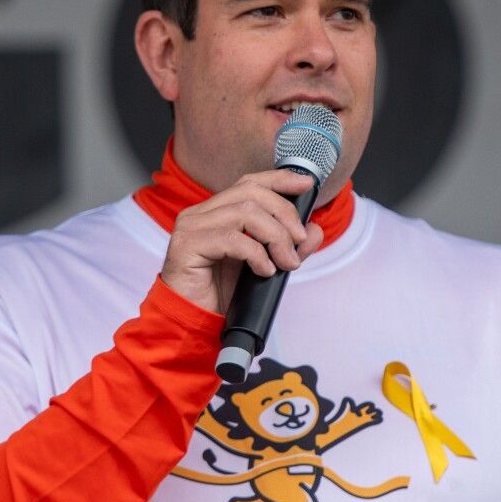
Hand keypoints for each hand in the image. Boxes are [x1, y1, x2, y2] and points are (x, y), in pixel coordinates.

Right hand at [160, 169, 325, 313]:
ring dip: (275, 236)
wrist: (192, 322)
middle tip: (300, 241)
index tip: (306, 185)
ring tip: (285, 262)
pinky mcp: (187, 245)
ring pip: (244, 212)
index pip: (248, 183)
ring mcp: (191, 227)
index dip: (279, 180)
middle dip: (284, 213)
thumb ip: (286, 246)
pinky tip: (264, 271)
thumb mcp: (262, 265)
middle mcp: (200, 213)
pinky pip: (232, 239)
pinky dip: (256, 254)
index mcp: (215, 212)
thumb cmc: (220, 294)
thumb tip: (313, 230)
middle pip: (250, 193)